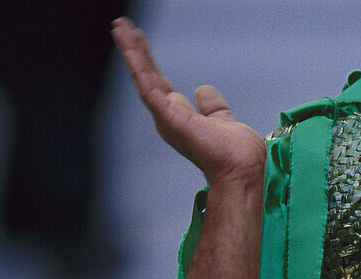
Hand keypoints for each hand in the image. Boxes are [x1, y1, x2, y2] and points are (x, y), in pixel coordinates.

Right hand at [111, 17, 265, 185]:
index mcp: (181, 119)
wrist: (240, 169)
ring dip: (132, 50)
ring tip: (120, 27)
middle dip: (136, 51)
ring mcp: (166, 116)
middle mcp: (169, 117)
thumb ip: (212, 107)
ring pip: (143, 76)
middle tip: (124, 27)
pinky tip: (128, 44)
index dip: (151, 63)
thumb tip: (203, 90)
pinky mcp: (166, 114)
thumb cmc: (235, 154)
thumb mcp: (222, 121)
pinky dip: (137, 63)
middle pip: (148, 77)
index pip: (161, 84)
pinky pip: (147, 84)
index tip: (142, 42)